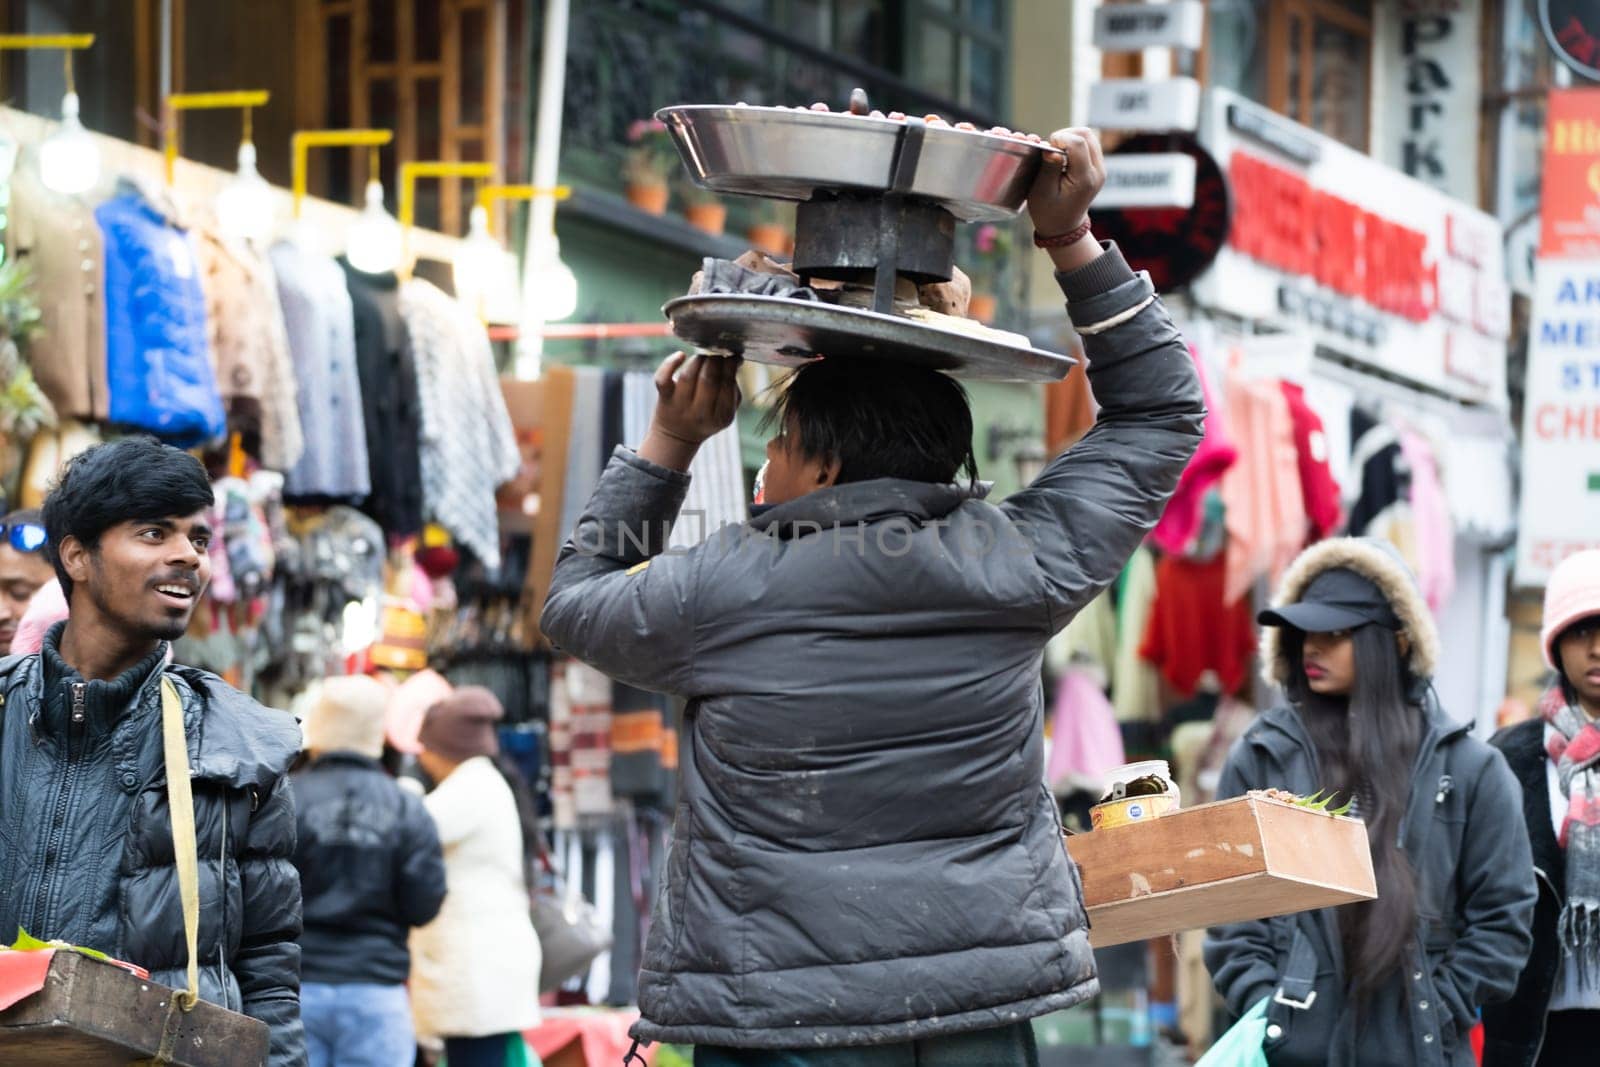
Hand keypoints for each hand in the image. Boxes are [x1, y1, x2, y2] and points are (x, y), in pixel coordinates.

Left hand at [639, 351, 742, 471]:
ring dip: (698, 360)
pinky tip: (681, 355)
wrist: (678, 437)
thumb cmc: (707, 417)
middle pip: (709, 378)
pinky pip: (663, 378)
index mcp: (722, 416)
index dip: (730, 365)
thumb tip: (735, 360)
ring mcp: (681, 407)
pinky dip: (670, 363)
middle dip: (715, 361)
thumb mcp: (726, 411)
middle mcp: (701, 414)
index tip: (732, 357)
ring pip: (689, 375)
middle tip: (717, 356)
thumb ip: (733, 389)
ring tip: (703, 358)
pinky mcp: (664, 399)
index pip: (727, 384)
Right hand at [1026, 126, 1105, 235]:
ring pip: (1089, 135)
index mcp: (1085, 179)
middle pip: (1086, 134)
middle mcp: (1098, 171)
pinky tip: (1062, 154)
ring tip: (1056, 150)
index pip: (1078, 143)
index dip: (1059, 139)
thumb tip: (1052, 148)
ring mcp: (1100, 168)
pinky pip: (1088, 143)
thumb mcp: (1042, 192)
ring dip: (1070, 137)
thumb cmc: (1049, 212)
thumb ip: (1048, 168)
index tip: (1046, 148)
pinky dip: (1074, 143)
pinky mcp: (1097, 166)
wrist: (1064, 227)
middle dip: (1065, 135)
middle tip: (1051, 148)